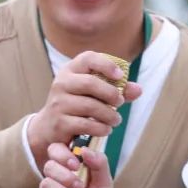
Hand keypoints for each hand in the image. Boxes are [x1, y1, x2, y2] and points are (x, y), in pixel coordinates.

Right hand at [26, 52, 143, 166]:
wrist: (49, 127)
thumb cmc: (77, 104)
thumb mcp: (94, 93)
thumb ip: (116, 89)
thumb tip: (138, 89)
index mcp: (71, 70)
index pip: (88, 58)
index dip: (106, 64)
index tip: (121, 75)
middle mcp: (61, 83)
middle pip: (90, 83)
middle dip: (111, 93)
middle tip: (121, 102)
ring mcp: (58, 103)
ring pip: (90, 106)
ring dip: (109, 114)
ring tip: (116, 120)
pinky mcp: (59, 123)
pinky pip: (85, 124)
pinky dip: (101, 128)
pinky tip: (106, 129)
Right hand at [34, 142, 115, 187]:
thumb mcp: (105, 181)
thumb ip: (99, 163)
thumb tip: (85, 149)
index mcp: (71, 164)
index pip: (56, 149)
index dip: (63, 155)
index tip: (76, 165)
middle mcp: (57, 175)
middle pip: (49, 166)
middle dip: (65, 177)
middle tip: (80, 187)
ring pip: (45, 183)